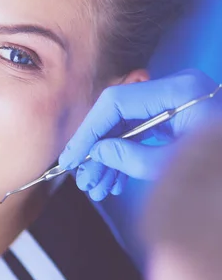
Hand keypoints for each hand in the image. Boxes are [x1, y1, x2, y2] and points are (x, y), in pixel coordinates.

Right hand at [59, 69, 221, 200]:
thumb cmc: (220, 171)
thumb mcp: (175, 166)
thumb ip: (131, 156)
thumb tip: (100, 151)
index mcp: (179, 92)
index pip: (116, 102)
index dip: (88, 130)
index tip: (73, 155)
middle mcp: (175, 92)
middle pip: (118, 115)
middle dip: (97, 149)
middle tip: (82, 177)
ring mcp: (176, 106)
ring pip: (128, 127)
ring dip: (109, 158)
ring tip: (96, 187)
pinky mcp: (178, 120)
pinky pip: (142, 134)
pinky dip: (127, 156)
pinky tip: (114, 181)